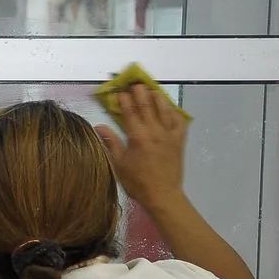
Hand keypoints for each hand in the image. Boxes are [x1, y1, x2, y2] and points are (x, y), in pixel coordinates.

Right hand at [96, 82, 188, 211]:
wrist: (163, 195)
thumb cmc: (137, 182)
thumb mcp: (119, 164)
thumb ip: (110, 142)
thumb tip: (99, 126)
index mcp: (138, 137)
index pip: (130, 112)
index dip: (124, 100)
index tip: (120, 92)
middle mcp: (155, 131)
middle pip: (147, 106)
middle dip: (140, 93)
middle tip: (135, 84)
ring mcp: (169, 134)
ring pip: (164, 109)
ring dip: (157, 97)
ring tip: (152, 89)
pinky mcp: (179, 140)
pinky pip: (179, 120)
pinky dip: (174, 112)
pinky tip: (169, 108)